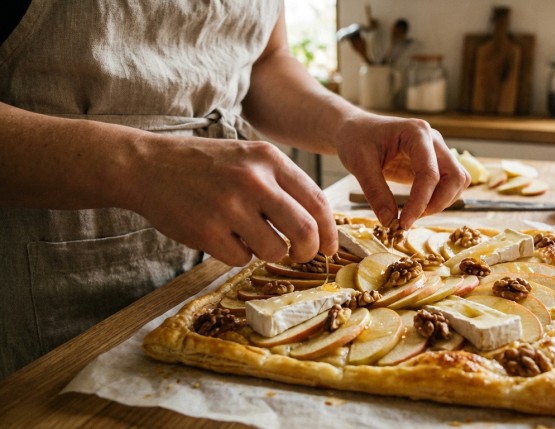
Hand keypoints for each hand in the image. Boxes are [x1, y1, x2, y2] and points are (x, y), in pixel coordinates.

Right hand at [127, 135, 336, 266]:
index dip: (329, 231)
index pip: (317, 202)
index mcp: (269, 159)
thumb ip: (282, 185)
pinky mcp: (207, 231)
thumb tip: (319, 225)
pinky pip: (241, 258)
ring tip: (251, 237)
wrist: (148, 165)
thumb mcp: (249, 159)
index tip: (329, 247)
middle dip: (309, 251)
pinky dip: (238, 255)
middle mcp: (253, 180)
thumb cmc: (206, 166)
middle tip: (302, 255)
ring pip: (275, 250)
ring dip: (269, 252)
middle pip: (305, 231)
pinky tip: (223, 236)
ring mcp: (229, 206)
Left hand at [334, 114, 470, 228]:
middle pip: (455, 176)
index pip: (429, 173)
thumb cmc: (356, 139)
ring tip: (414, 213)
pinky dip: (439, 199)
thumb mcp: (359, 164)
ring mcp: (437, 151)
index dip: (420, 202)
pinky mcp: (434, 163)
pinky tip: (418, 206)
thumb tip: (389, 221)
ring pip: (458, 181)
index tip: (404, 223)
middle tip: (412, 219)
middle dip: (438, 203)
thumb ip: (375, 192)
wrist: (355, 129)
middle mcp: (433, 140)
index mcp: (416, 133)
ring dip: (442, 202)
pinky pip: (449, 184)